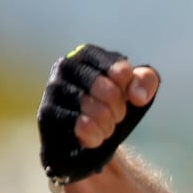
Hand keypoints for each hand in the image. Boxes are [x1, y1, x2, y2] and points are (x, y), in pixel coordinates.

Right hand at [38, 44, 159, 189]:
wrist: (90, 137)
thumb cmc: (114, 106)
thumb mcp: (137, 89)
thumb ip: (146, 81)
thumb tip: (137, 96)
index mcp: (88, 54)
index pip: (121, 72)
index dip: (130, 91)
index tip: (126, 96)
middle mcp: (66, 66)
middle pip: (109, 91)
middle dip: (120, 110)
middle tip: (116, 116)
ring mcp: (53, 89)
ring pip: (96, 109)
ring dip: (108, 125)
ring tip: (105, 127)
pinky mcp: (46, 114)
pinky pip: (82, 125)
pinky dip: (96, 136)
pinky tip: (94, 138)